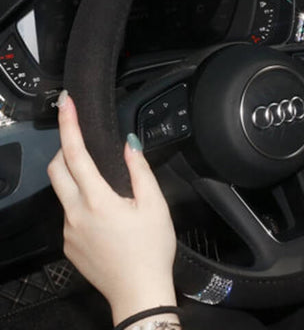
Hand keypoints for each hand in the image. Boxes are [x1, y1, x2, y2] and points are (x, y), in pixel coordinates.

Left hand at [47, 91, 177, 324]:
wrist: (139, 292)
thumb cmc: (151, 249)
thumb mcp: (154, 205)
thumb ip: (139, 170)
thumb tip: (130, 144)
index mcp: (98, 200)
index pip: (75, 153)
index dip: (69, 125)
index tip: (66, 104)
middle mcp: (76, 214)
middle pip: (56, 169)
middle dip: (65, 150)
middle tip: (85, 146)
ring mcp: (68, 231)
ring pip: (63, 193)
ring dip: (76, 181)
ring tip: (106, 191)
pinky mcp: (68, 245)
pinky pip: (68, 215)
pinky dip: (80, 204)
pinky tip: (104, 217)